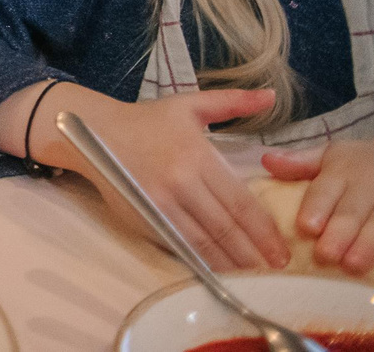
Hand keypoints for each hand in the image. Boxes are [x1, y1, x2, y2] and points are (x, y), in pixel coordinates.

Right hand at [48, 87, 291, 270]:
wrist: (91, 129)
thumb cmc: (145, 119)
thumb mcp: (189, 105)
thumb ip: (232, 102)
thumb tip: (271, 96)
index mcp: (197, 156)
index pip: (240, 202)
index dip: (264, 231)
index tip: (282, 250)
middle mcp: (180, 182)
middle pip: (225, 227)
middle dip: (253, 253)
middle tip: (276, 271)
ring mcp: (159, 203)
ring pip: (202, 242)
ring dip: (230, 263)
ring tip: (253, 277)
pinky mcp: (142, 216)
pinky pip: (177, 244)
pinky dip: (199, 260)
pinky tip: (216, 269)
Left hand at [263, 109, 373, 273]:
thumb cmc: (372, 161)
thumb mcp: (336, 156)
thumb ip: (301, 163)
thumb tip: (266, 162)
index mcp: (344, 170)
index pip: (326, 188)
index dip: (316, 208)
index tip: (305, 227)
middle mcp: (373, 183)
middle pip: (353, 211)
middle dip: (339, 234)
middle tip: (326, 256)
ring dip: (369, 245)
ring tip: (352, 264)